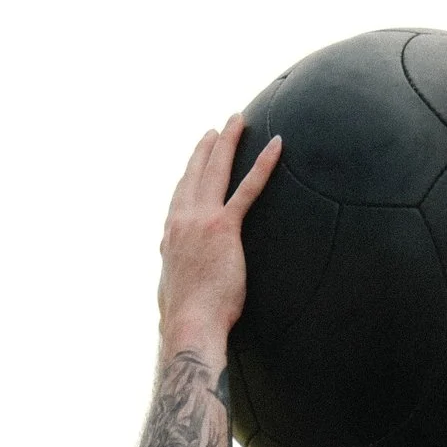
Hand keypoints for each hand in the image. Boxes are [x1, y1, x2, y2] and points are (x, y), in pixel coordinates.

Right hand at [157, 115, 281, 357]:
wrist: (190, 326)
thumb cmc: (186, 319)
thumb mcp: (173, 292)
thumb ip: (177, 276)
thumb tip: (177, 283)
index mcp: (170, 236)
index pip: (180, 196)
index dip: (189, 174)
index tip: (196, 159)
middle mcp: (181, 221)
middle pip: (195, 173)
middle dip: (207, 147)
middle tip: (217, 128)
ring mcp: (201, 221)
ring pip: (216, 170)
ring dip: (228, 141)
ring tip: (237, 120)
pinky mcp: (224, 228)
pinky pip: (247, 189)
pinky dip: (263, 165)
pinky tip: (276, 145)